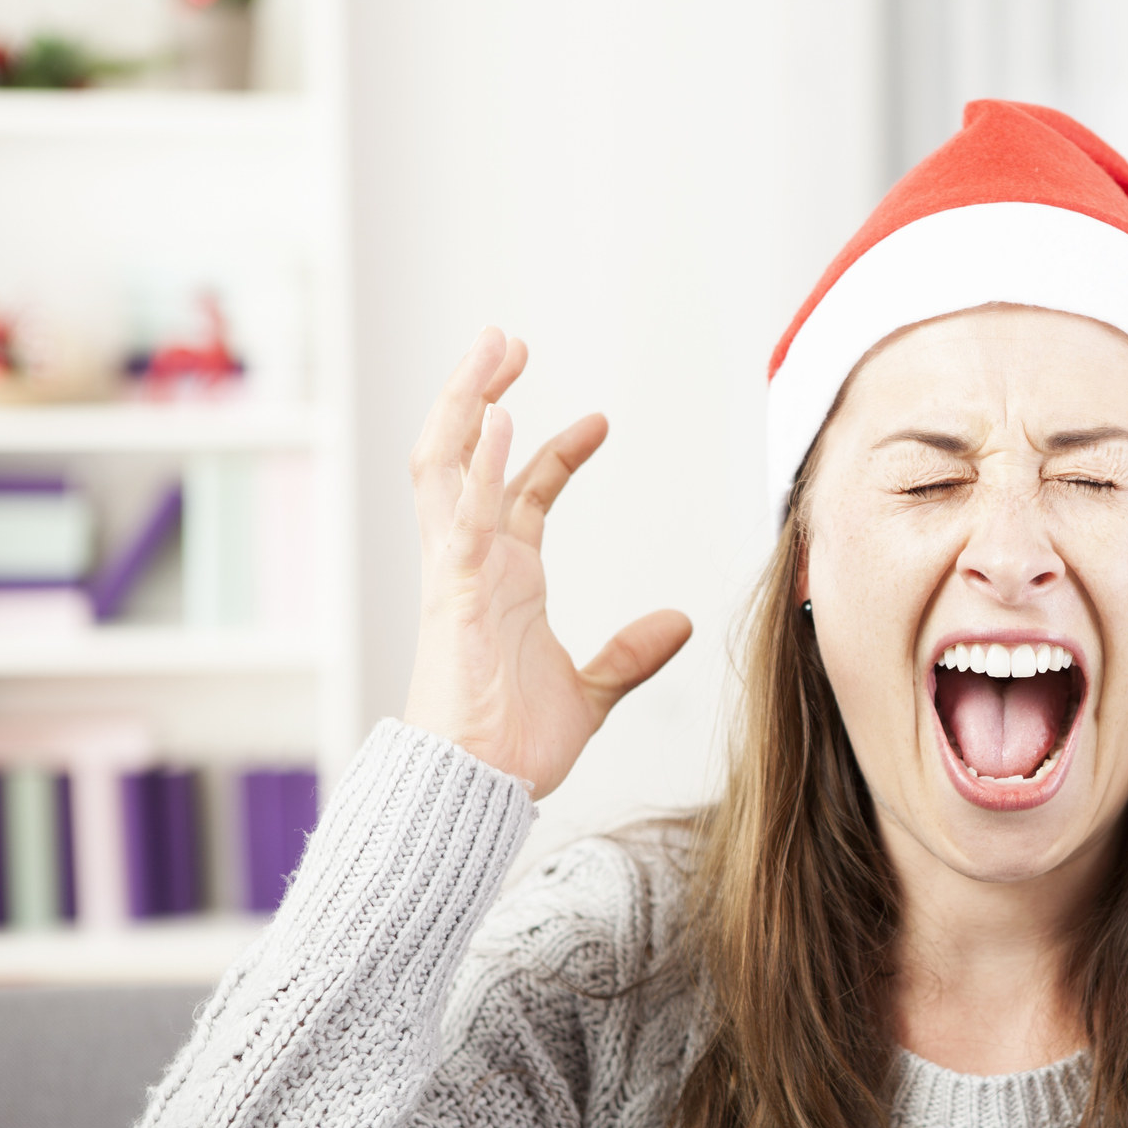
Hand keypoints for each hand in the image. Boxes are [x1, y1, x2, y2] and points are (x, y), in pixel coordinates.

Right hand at [402, 328, 690, 796]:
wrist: (477, 788)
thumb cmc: (513, 745)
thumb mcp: (589, 691)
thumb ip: (630, 655)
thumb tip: (679, 623)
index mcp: (499, 578)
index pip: (521, 494)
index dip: (553, 452)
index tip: (600, 421)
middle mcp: (472, 561)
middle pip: (464, 456)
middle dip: (479, 393)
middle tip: (506, 339)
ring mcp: (456, 571)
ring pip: (447, 464)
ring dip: (466, 400)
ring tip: (494, 345)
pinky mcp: (453, 591)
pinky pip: (462, 515)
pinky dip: (480, 464)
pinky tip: (498, 417)